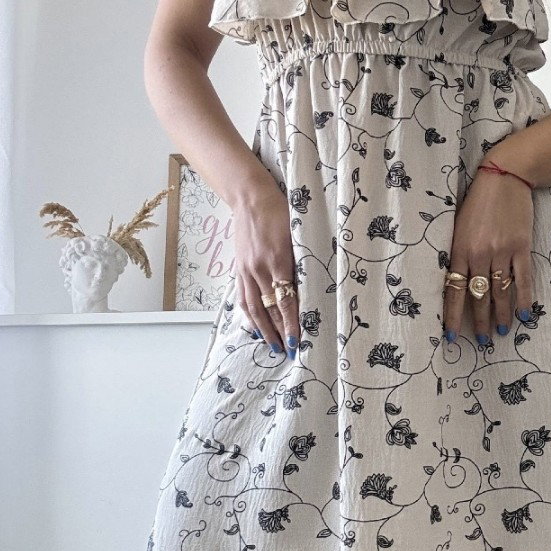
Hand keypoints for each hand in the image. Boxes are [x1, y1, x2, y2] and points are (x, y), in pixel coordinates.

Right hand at [232, 180, 299, 356]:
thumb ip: (301, 262)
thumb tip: (311, 289)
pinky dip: (249, 315)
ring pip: (254, 308)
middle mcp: (259, 270)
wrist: (250, 197)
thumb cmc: (280, 212)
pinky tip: (254, 327)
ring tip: (272, 346)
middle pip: (269, 310)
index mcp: (277, 261)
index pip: (285, 301)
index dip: (290, 324)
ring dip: (263, 330)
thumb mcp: (296, 235)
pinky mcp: (239, 269)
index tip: (296, 341)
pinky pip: (243, 298)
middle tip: (287, 352)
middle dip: (278, 333)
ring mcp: (246, 271)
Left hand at [443, 164, 534, 345]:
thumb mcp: (458, 226)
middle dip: (479, 322)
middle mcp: (479, 255)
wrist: (505, 177)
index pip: (454, 291)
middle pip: (478, 297)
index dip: (453, 316)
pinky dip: (523, 299)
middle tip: (481, 341)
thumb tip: (457, 281)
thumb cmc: (477, 201)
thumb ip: (458, 253)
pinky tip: (524, 315)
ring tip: (501, 333)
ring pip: (500, 292)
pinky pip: (523, 280)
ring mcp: (502, 252)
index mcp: (459, 250)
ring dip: (501, 316)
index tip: (452, 337)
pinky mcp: (520, 247)